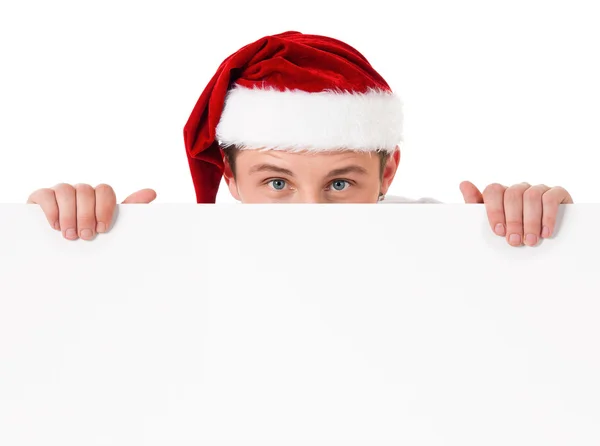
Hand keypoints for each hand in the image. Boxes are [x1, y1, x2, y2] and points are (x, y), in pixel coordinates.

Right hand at [27, 184, 156, 239]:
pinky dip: (52, 210)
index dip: (104, 208)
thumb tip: (151, 192)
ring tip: (70, 235)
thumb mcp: (107, 225)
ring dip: (69, 215)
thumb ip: (129, 209)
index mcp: (97, 196)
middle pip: (85, 191)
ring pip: (66, 190)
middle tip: (85, 236)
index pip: (105, 190)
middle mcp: (80, 191)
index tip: (102, 228)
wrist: (56, 249)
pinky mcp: (41, 197)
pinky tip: (55, 226)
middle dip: (86, 215)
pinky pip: (46, 194)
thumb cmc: (88, 234)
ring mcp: (60, 191)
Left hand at [460, 181, 572, 246]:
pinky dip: (548, 216)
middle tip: (514, 241)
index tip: (498, 231)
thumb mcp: (493, 222)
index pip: (493, 190)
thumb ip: (476, 204)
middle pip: (512, 195)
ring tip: (530, 241)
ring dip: (530, 221)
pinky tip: (546, 232)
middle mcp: (519, 188)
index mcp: (502, 193)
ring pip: (531, 196)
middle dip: (513, 220)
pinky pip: (551, 198)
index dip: (494, 210)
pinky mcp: (557, 193)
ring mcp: (538, 188)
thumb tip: (464, 183)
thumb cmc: (513, 230)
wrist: (543, 238)